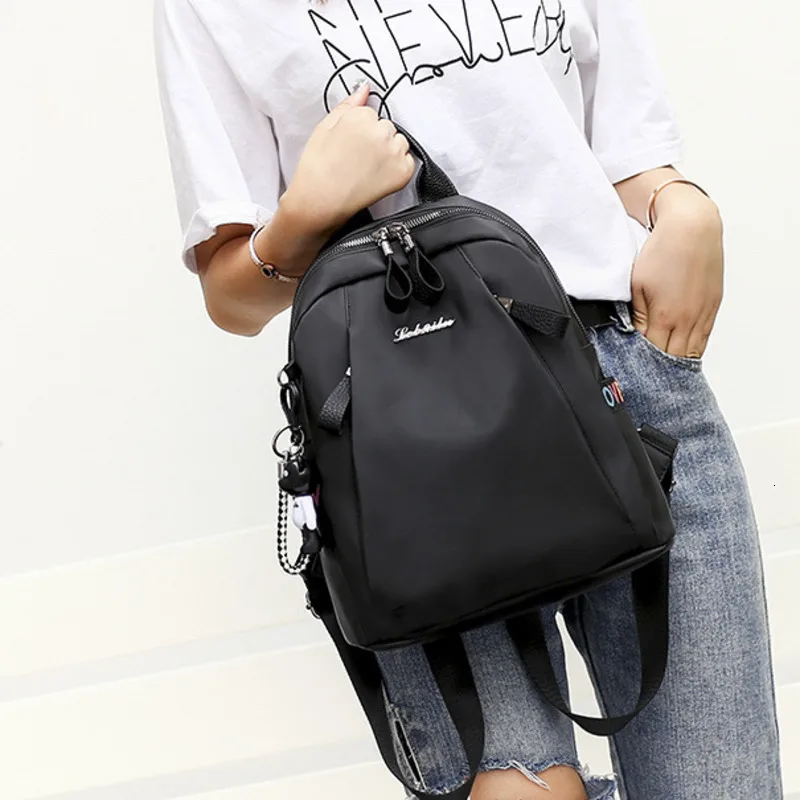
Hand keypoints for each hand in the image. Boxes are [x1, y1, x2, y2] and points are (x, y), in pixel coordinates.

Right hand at [280, 82, 414, 235]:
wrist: (319, 202)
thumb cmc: (317, 169)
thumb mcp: (324, 128)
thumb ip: (347, 105)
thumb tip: (363, 89)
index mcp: (361, 116)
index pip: (371, 114)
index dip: (360, 130)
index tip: (351, 143)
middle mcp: (380, 131)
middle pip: (387, 127)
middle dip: (375, 139)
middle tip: (357, 158)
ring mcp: (393, 152)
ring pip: (399, 143)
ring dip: (388, 152)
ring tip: (367, 168)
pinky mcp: (403, 172)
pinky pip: (407, 162)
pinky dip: (397, 168)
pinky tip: (377, 177)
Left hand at [630, 186, 723, 358]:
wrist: (692, 228)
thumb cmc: (663, 251)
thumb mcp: (638, 286)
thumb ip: (637, 317)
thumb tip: (634, 339)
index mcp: (666, 317)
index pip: (654, 354)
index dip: (643, 365)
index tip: (634, 370)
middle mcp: (688, 319)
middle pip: (674, 358)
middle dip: (661, 369)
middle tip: (648, 376)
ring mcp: (704, 314)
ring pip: (692, 352)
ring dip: (679, 363)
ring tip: (666, 373)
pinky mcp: (713, 307)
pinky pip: (704, 338)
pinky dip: (693, 350)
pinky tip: (683, 355)